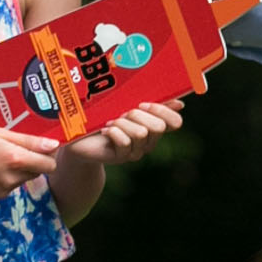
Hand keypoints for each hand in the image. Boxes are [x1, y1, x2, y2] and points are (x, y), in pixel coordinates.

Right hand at [0, 124, 59, 200]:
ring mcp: (3, 190)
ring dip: (19, 169)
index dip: (48, 154)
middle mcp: (11, 178)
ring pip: (23, 178)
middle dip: (33, 160)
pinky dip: (6, 177)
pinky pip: (10, 186)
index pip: (49, 164)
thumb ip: (28, 141)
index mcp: (14, 159)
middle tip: (15, 147)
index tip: (42, 145)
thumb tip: (53, 145)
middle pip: (38, 172)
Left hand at [68, 101, 183, 165]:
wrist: (81, 138)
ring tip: (109, 123)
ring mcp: (136, 151)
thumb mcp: (128, 106)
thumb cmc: (105, 117)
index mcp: (154, 127)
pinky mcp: (121, 157)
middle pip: (158, 127)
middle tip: (121, 114)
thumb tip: (180, 104)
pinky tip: (104, 131)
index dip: (163, 111)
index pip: (176, 122)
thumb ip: (152, 104)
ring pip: (141, 133)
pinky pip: (124, 142)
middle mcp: (149, 141)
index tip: (143, 103)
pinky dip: (112, 132)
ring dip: (122, 123)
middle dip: (138, 115)